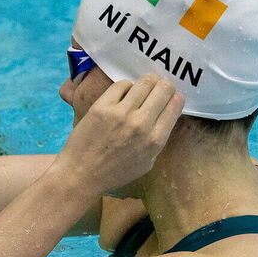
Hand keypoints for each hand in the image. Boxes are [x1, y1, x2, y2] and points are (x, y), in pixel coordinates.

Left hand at [52, 74, 183, 197]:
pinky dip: (125, 87)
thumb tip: (165, 113)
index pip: (176, 103)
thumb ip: (158, 138)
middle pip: (164, 88)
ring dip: (146, 82)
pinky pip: (121, 84)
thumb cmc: (115, 172)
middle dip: (163, 85)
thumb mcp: (147, 162)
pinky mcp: (102, 107)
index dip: (174, 96)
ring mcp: (121, 114)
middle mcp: (141, 124)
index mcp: (155, 140)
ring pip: (145, 82)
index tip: (169, 97)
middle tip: (157, 88)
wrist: (81, 174)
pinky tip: (122, 95)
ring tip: (140, 89)